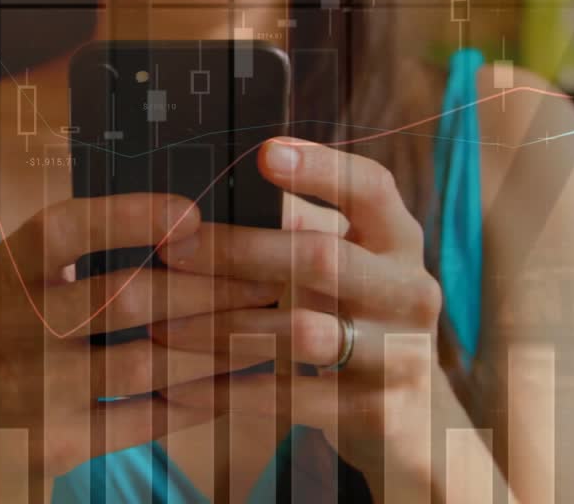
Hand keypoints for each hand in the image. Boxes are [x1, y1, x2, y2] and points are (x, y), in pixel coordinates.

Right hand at [0, 193, 284, 487]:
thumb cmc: (32, 335)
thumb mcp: (36, 282)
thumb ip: (91, 250)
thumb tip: (197, 225)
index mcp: (11, 268)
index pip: (64, 228)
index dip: (129, 216)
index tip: (193, 216)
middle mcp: (13, 323)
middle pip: (124, 297)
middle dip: (208, 289)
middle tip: (266, 282)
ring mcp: (33, 387)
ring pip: (145, 362)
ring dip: (217, 347)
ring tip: (267, 333)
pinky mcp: (57, 442)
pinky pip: (147, 417)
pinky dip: (199, 400)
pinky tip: (238, 384)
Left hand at [151, 137, 447, 498]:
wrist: (411, 420)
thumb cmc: (353, 319)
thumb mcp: (342, 267)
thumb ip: (298, 229)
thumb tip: (214, 191)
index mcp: (398, 241)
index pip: (370, 187)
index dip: (321, 168)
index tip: (264, 153)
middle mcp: (411, 290)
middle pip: (324, 257)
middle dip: (240, 252)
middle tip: (170, 252)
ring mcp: (403, 354)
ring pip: (303, 334)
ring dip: (222, 328)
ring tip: (162, 328)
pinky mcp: (380, 412)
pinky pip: (293, 399)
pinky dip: (232, 392)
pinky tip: (183, 388)